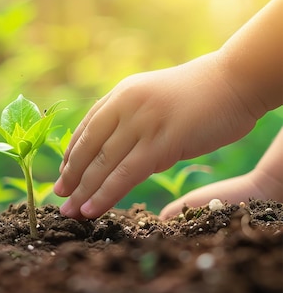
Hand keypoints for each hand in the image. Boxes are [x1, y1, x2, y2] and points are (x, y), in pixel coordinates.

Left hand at [54, 52, 258, 218]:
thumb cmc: (197, 96)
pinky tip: (92, 209)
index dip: (71, 157)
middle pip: (88, 149)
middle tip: (59, 199)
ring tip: (70, 212)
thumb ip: (129, 123)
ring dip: (83, 191)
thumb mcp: (151, 101)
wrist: (234, 81)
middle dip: (71, 178)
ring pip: (102, 163)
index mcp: (119, 95)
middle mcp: (124, 106)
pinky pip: (125, 174)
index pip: (85, 130)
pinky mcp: (161, 141)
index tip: (61, 177)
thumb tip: (113, 158)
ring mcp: (141, 122)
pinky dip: (105, 194)